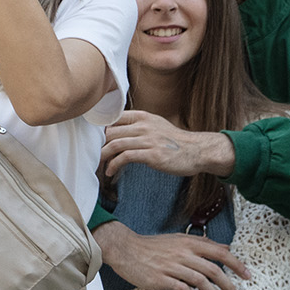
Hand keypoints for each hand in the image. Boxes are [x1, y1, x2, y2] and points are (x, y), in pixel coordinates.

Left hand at [101, 111, 235, 180]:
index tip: (92, 140)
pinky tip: (111, 172)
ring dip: (103, 156)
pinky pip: (125, 157)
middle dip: (98, 145)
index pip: (113, 117)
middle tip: (92, 156)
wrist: (197, 151)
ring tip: (98, 164)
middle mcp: (144, 125)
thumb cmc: (175, 142)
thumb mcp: (156, 126)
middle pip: (110, 131)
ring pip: (115, 144)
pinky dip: (114, 165)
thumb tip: (116, 133)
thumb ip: (137, 126)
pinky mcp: (152, 154)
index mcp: (143, 116)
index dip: (99, 129)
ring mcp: (148, 139)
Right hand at [102, 225, 245, 289]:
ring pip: (202, 282)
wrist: (125, 248)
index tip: (248, 276)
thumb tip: (226, 248)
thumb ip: (203, 244)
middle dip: (229, 286)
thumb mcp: (180, 240)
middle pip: (214, 270)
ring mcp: (173, 266)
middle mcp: (184, 253)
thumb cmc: (154, 246)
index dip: (236, 265)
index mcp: (190, 243)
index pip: (220, 253)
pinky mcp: (161, 279)